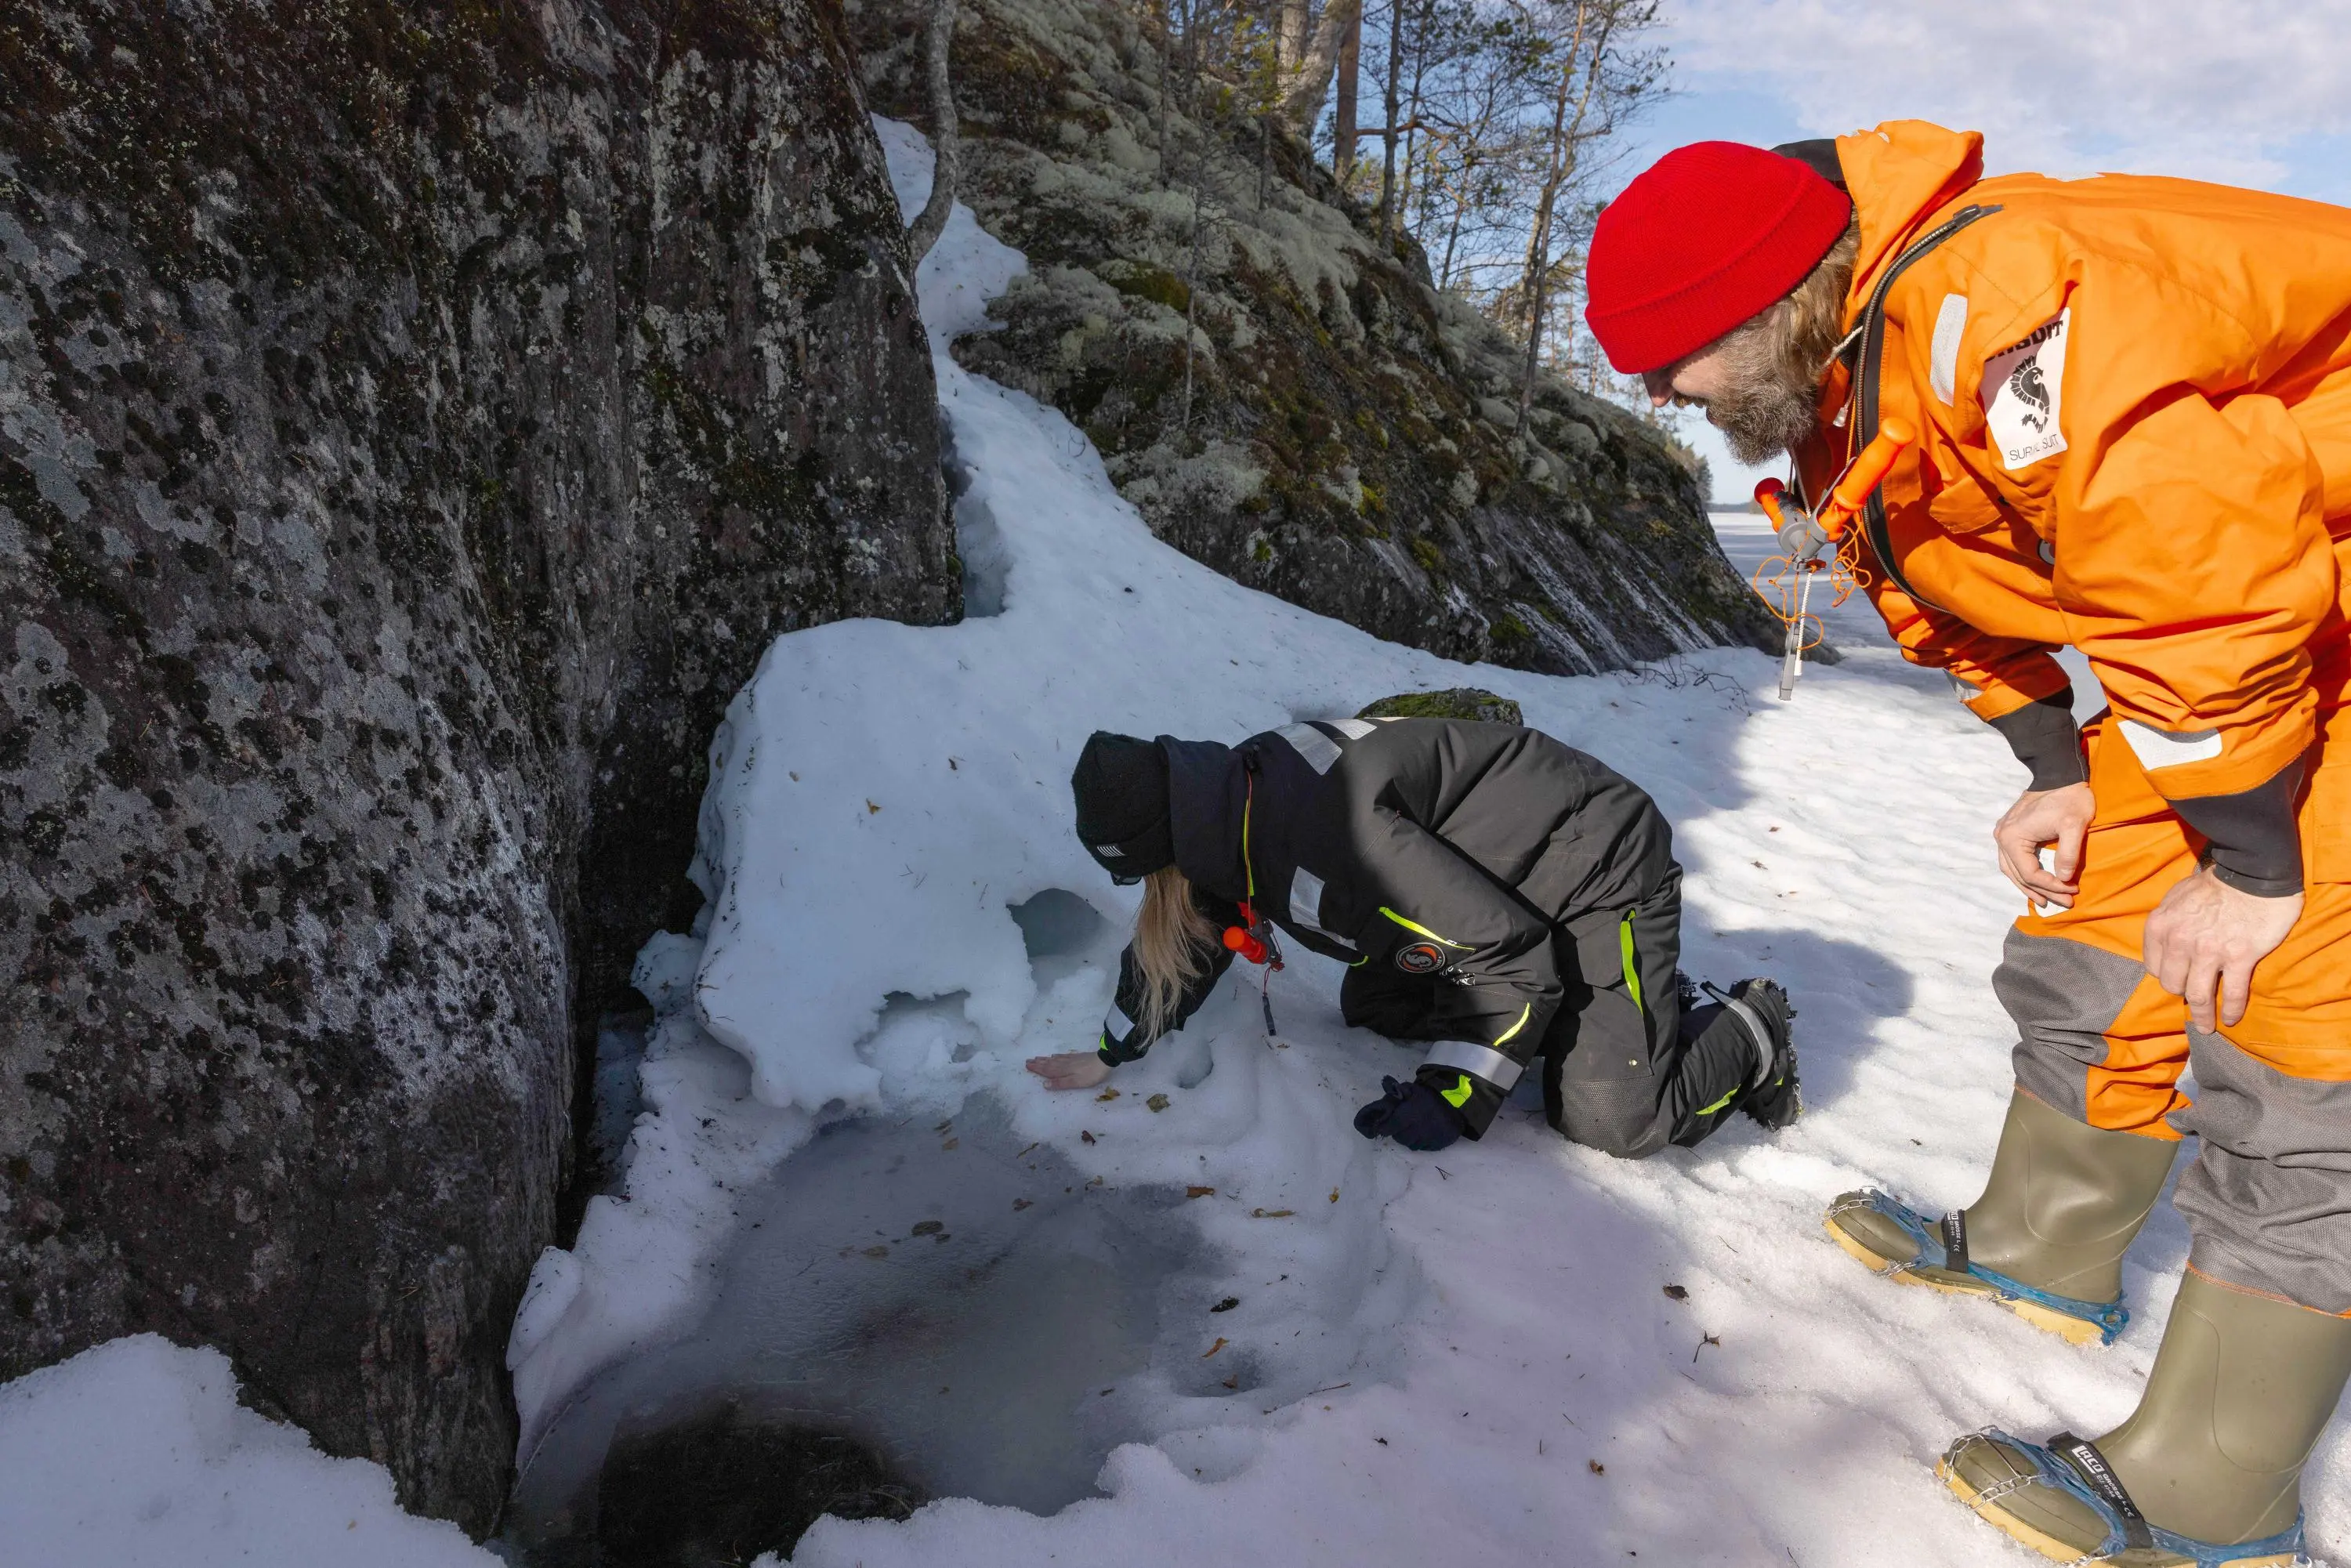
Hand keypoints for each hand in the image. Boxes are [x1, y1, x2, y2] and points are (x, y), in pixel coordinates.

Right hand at [1025, 1051, 1112, 1090]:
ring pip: (1054, 1059)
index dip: (1037, 1069)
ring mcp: (1070, 1059)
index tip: (1027, 1066)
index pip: (1047, 1070)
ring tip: (1036, 1058)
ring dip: (1044, 1059)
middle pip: (1049, 1064)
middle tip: (1027, 1061)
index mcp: (1063, 1071)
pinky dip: (1056, 1056)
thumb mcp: (1076, 1082)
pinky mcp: (1077, 1057)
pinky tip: (1054, 1055)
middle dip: (1038, 1063)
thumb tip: (1044, 1084)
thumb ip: (1060, 1083)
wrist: (1104, 1060)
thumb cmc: (1090, 1074)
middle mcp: (1064, 1064)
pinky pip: (1062, 1056)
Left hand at [1352, 1075, 1465, 1151]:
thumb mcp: (1413, 1089)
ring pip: (1410, 1144)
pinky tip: (1424, 1133)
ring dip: (1408, 1138)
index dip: (1384, 1127)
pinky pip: (1423, 1147)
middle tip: (1400, 1125)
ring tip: (1412, 1129)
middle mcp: (1416, 1131)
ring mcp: (1427, 1140)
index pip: (1388, 1128)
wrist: (1459, 1104)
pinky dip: (1420, 1142)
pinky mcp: (1437, 1145)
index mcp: (1408, 1115)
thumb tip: (1385, 1093)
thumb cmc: (1432, 1096)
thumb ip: (1398, 1092)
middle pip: (1399, 1138)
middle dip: (1397, 1132)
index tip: (1382, 1126)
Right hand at [1994, 782, 2094, 908]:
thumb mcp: (2074, 825)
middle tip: (2064, 903)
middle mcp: (2002, 837)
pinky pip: (2013, 860)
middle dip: (2042, 891)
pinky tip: (2036, 880)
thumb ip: (2069, 854)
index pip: (2030, 873)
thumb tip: (2064, 878)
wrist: (2059, 774)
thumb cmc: (2068, 798)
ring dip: (2028, 886)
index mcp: (2013, 837)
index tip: (2073, 890)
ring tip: (2046, 899)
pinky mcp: (2011, 830)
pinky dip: (2024, 873)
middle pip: (2018, 875)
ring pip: (2011, 869)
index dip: (2052, 886)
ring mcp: (2004, 833)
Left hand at [2141, 866, 2302, 1033]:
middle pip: (2172, 984)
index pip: (2153, 966)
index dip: (2166, 975)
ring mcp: (2209, 952)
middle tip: (2194, 1001)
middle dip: (2182, 994)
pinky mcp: (2239, 957)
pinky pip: (2232, 993)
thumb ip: (2168, 921)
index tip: (2177, 979)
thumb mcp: (2176, 896)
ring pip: (2198, 996)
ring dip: (2202, 1016)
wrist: (2252, 873)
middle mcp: (2180, 942)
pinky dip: (2230, 1010)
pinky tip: (2230, 1019)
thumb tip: (2167, 939)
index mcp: (2161, 926)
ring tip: (2207, 1027)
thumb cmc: (2214, 882)